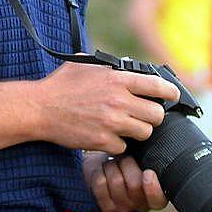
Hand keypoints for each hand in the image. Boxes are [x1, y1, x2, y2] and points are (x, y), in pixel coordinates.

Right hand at [35, 62, 178, 153]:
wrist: (39, 108)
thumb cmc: (60, 84)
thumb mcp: (84, 64)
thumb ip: (107, 65)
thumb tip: (124, 65)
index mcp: (116, 79)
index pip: (157, 86)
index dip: (170, 92)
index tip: (172, 96)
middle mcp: (118, 101)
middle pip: (157, 115)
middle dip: (152, 116)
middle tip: (142, 115)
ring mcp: (112, 123)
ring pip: (144, 133)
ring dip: (136, 131)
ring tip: (123, 126)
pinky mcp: (103, 141)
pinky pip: (123, 147)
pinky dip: (117, 144)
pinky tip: (106, 136)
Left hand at [84, 151, 167, 211]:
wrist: (102, 167)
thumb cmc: (126, 159)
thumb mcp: (140, 156)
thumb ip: (148, 158)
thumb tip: (153, 144)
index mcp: (155, 195)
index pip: (157, 199)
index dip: (152, 187)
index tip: (148, 172)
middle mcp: (141, 205)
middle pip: (134, 185)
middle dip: (127, 163)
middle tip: (125, 158)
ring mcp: (124, 208)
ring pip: (116, 181)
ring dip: (112, 165)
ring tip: (113, 163)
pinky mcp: (106, 207)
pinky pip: (101, 184)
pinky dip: (100, 171)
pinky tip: (103, 171)